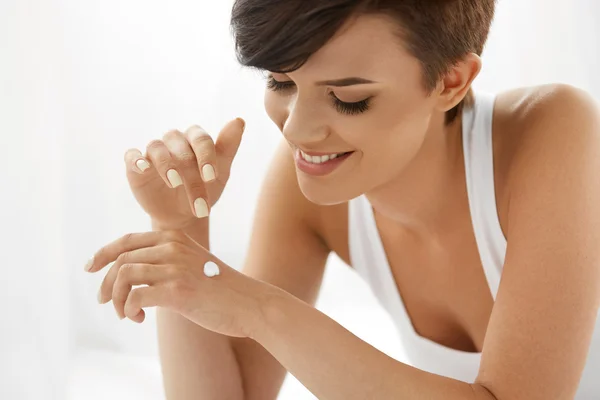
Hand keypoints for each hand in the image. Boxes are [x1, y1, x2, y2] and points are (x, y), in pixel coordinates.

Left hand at [87, 229, 264, 337]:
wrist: (248, 303)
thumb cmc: (219, 288)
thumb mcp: (192, 262)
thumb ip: (166, 260)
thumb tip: (130, 274)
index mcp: (174, 237)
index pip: (126, 241)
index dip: (103, 253)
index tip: (90, 268)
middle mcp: (173, 247)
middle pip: (120, 260)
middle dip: (106, 283)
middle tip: (106, 302)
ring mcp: (175, 267)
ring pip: (124, 276)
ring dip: (117, 299)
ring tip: (125, 314)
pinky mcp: (177, 290)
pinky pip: (136, 297)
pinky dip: (129, 310)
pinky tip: (139, 319)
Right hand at [124, 118, 244, 229]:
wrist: (183, 215)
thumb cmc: (205, 189)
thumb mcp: (220, 172)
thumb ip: (228, 146)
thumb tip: (239, 119)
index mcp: (195, 139)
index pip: (201, 139)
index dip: (206, 156)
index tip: (211, 177)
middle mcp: (174, 141)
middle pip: (181, 148)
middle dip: (191, 174)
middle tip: (199, 199)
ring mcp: (154, 152)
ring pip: (157, 148)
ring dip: (166, 165)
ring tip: (175, 183)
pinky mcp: (136, 165)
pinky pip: (132, 156)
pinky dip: (136, 160)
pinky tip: (144, 168)